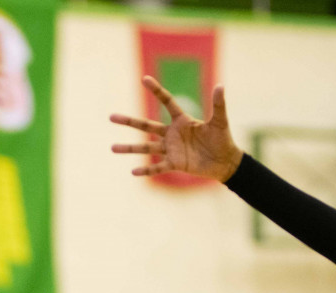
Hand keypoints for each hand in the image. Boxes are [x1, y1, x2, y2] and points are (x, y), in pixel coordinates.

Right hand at [110, 76, 241, 181]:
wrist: (224, 161)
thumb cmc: (222, 139)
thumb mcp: (220, 121)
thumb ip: (218, 104)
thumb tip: (220, 85)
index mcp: (181, 120)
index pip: (166, 102)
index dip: (156, 90)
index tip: (144, 79)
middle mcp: (172, 134)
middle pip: (146, 126)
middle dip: (129, 121)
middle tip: (111, 117)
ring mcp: (171, 149)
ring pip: (146, 147)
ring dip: (129, 148)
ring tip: (112, 148)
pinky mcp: (174, 164)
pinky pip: (157, 167)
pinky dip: (146, 170)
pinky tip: (133, 171)